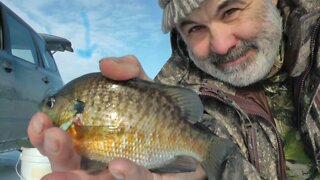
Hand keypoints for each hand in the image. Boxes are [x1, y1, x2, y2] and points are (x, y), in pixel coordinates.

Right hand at [27, 55, 206, 178]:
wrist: (190, 127)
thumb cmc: (158, 108)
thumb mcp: (142, 83)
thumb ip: (126, 69)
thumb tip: (104, 63)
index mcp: (92, 133)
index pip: (60, 135)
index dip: (44, 130)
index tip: (39, 119)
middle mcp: (99, 156)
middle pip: (68, 161)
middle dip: (54, 151)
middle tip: (50, 136)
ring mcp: (118, 172)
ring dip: (72, 174)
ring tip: (59, 167)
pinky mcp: (146, 179)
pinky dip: (127, 174)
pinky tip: (118, 165)